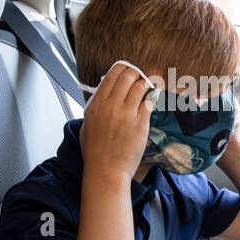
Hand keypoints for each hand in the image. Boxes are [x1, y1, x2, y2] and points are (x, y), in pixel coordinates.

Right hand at [79, 62, 153, 179]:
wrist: (106, 170)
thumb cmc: (95, 151)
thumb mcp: (87, 124)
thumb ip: (95, 107)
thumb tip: (105, 93)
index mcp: (97, 105)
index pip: (112, 75)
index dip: (123, 69)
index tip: (128, 70)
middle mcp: (111, 106)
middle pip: (128, 77)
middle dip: (136, 74)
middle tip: (139, 78)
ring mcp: (127, 114)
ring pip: (141, 87)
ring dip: (145, 85)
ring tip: (146, 89)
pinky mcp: (141, 124)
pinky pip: (149, 103)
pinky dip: (151, 98)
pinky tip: (152, 99)